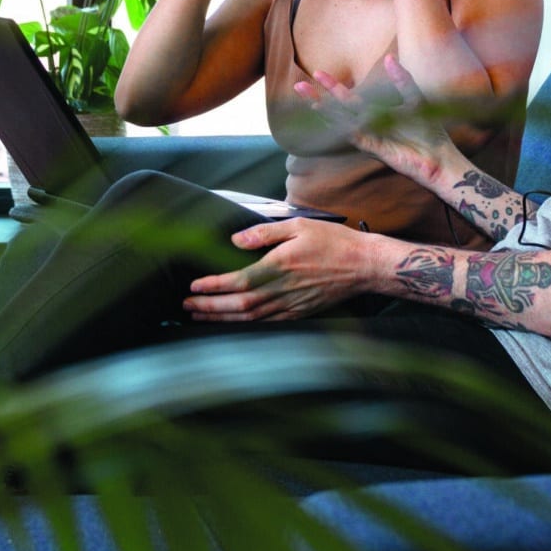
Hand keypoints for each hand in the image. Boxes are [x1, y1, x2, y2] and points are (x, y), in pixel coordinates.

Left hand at [182, 218, 373, 321]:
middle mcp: (283, 289)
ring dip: (222, 319)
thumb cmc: (333, 242)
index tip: (194, 286)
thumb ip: (264, 233)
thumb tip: (236, 239)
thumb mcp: (299, 225)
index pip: (239, 281)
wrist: (364, 266)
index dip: (213, 286)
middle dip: (209, 307)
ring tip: (199, 315)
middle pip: (239, 305)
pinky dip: (245, 325)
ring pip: (250, 318)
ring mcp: (291, 305)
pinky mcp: (299, 313)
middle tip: (187, 305)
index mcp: (280, 266)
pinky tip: (232, 323)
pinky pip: (266, 323)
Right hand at [294, 54, 455, 192]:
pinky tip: (335, 119)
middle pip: (338, 108)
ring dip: (326, 111)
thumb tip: (389, 58)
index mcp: (374, 114)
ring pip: (342, 122)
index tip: (317, 73)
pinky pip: (357, 136)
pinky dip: (345, 127)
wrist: (440, 157)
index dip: (332, 86)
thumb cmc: (428, 132)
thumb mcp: (415, 99)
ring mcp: (370, 137)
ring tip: (309, 100)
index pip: (348, 98)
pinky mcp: (376, 149)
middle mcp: (368, 126)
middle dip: (319, 96)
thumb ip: (402, 79)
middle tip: (298, 84)